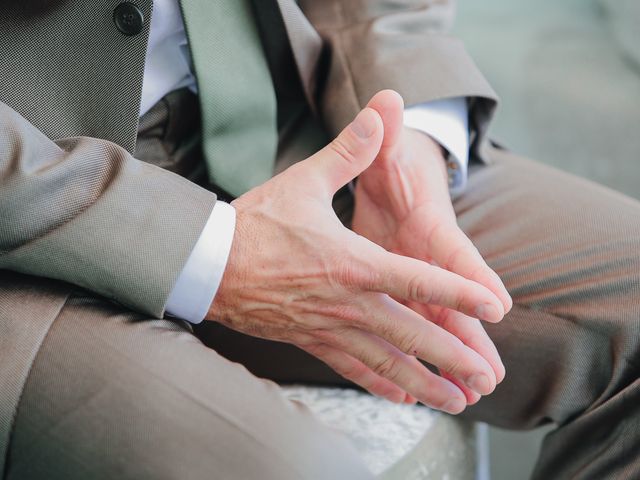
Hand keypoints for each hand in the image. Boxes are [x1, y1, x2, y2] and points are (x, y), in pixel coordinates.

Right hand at [208, 101, 505, 413]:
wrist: (207, 264)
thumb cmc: (255, 223)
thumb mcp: (303, 181)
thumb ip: (348, 152)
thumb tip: (378, 114)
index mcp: (353, 262)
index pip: (419, 281)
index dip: (460, 294)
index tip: (495, 310)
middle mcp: (347, 302)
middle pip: (410, 335)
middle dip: (453, 358)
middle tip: (485, 380)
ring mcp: (328, 326)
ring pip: (385, 362)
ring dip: (425, 383)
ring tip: (456, 403)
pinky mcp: (309, 339)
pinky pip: (352, 368)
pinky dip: (381, 384)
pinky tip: (403, 396)